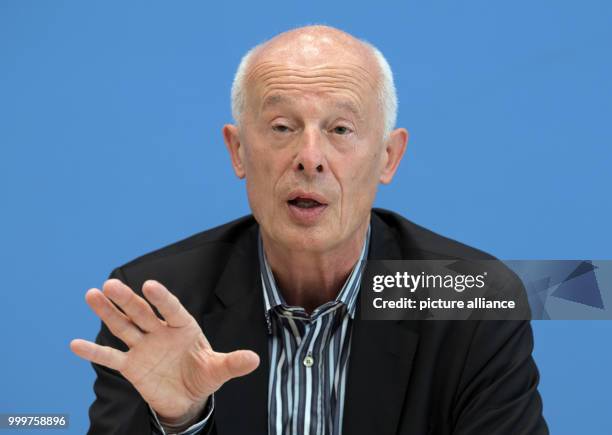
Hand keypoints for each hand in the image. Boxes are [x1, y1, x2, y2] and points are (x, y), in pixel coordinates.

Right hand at [70, 279, 259, 421]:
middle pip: (142, 313)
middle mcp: (160, 332)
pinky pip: (111, 358)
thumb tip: (254, 360)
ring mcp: (144, 347)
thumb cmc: (203, 375)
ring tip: (92, 295)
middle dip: (128, 300)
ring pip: (123, 327)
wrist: (187, 397)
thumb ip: (232, 363)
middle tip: (111, 285)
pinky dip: (94, 352)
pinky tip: (76, 344)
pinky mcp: (131, 366)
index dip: (162, 298)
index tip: (150, 285)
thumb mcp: (219, 370)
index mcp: (183, 327)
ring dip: (108, 313)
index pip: (171, 309)